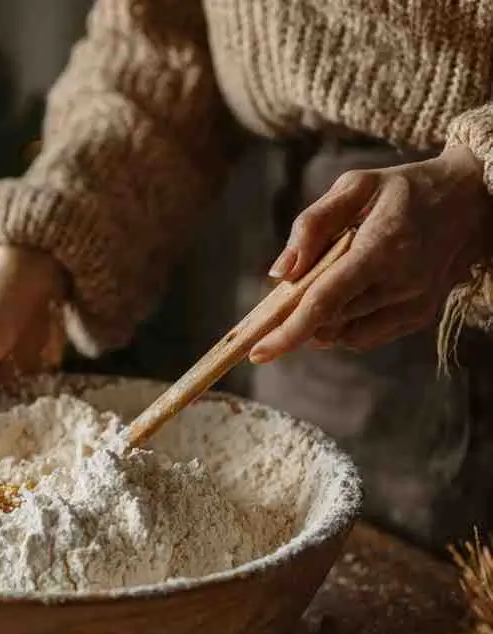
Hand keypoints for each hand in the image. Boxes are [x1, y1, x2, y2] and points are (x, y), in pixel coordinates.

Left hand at [250, 145, 489, 361]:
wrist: (472, 200)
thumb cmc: (403, 189)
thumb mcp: (355, 186)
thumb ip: (312, 225)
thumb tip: (279, 273)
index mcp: (383, 245)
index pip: (325, 300)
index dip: (288, 331)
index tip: (257, 352)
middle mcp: (403, 281)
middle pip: (329, 322)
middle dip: (298, 317)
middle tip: (292, 292)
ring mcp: (415, 303)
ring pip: (343, 336)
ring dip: (320, 323)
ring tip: (329, 285)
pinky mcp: (420, 316)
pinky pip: (364, 338)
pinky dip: (343, 328)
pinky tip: (349, 298)